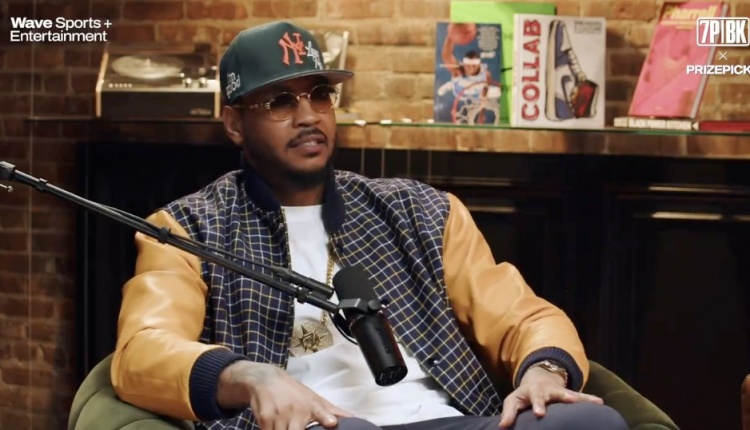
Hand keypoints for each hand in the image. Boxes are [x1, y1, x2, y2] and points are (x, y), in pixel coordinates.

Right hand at [217, 361, 351, 429]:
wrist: (266, 379)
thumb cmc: (294, 393)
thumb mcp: (314, 399)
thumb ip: (332, 411)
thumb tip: (353, 419)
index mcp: (312, 405)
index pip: (321, 412)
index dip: (326, 418)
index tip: (332, 423)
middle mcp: (296, 410)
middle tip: (297, 429)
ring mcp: (280, 414)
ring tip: (287, 428)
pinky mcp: (265, 418)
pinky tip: (276, 428)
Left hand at [498, 366, 602, 428]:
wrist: (537, 379)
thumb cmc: (524, 395)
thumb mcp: (513, 401)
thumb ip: (509, 413)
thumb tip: (502, 427)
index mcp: (534, 392)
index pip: (535, 398)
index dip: (538, 405)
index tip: (540, 414)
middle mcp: (549, 390)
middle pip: (557, 393)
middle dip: (564, 397)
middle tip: (571, 401)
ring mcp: (560, 391)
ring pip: (572, 394)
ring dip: (583, 398)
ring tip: (596, 402)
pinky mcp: (569, 394)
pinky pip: (581, 397)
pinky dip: (590, 399)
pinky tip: (600, 402)